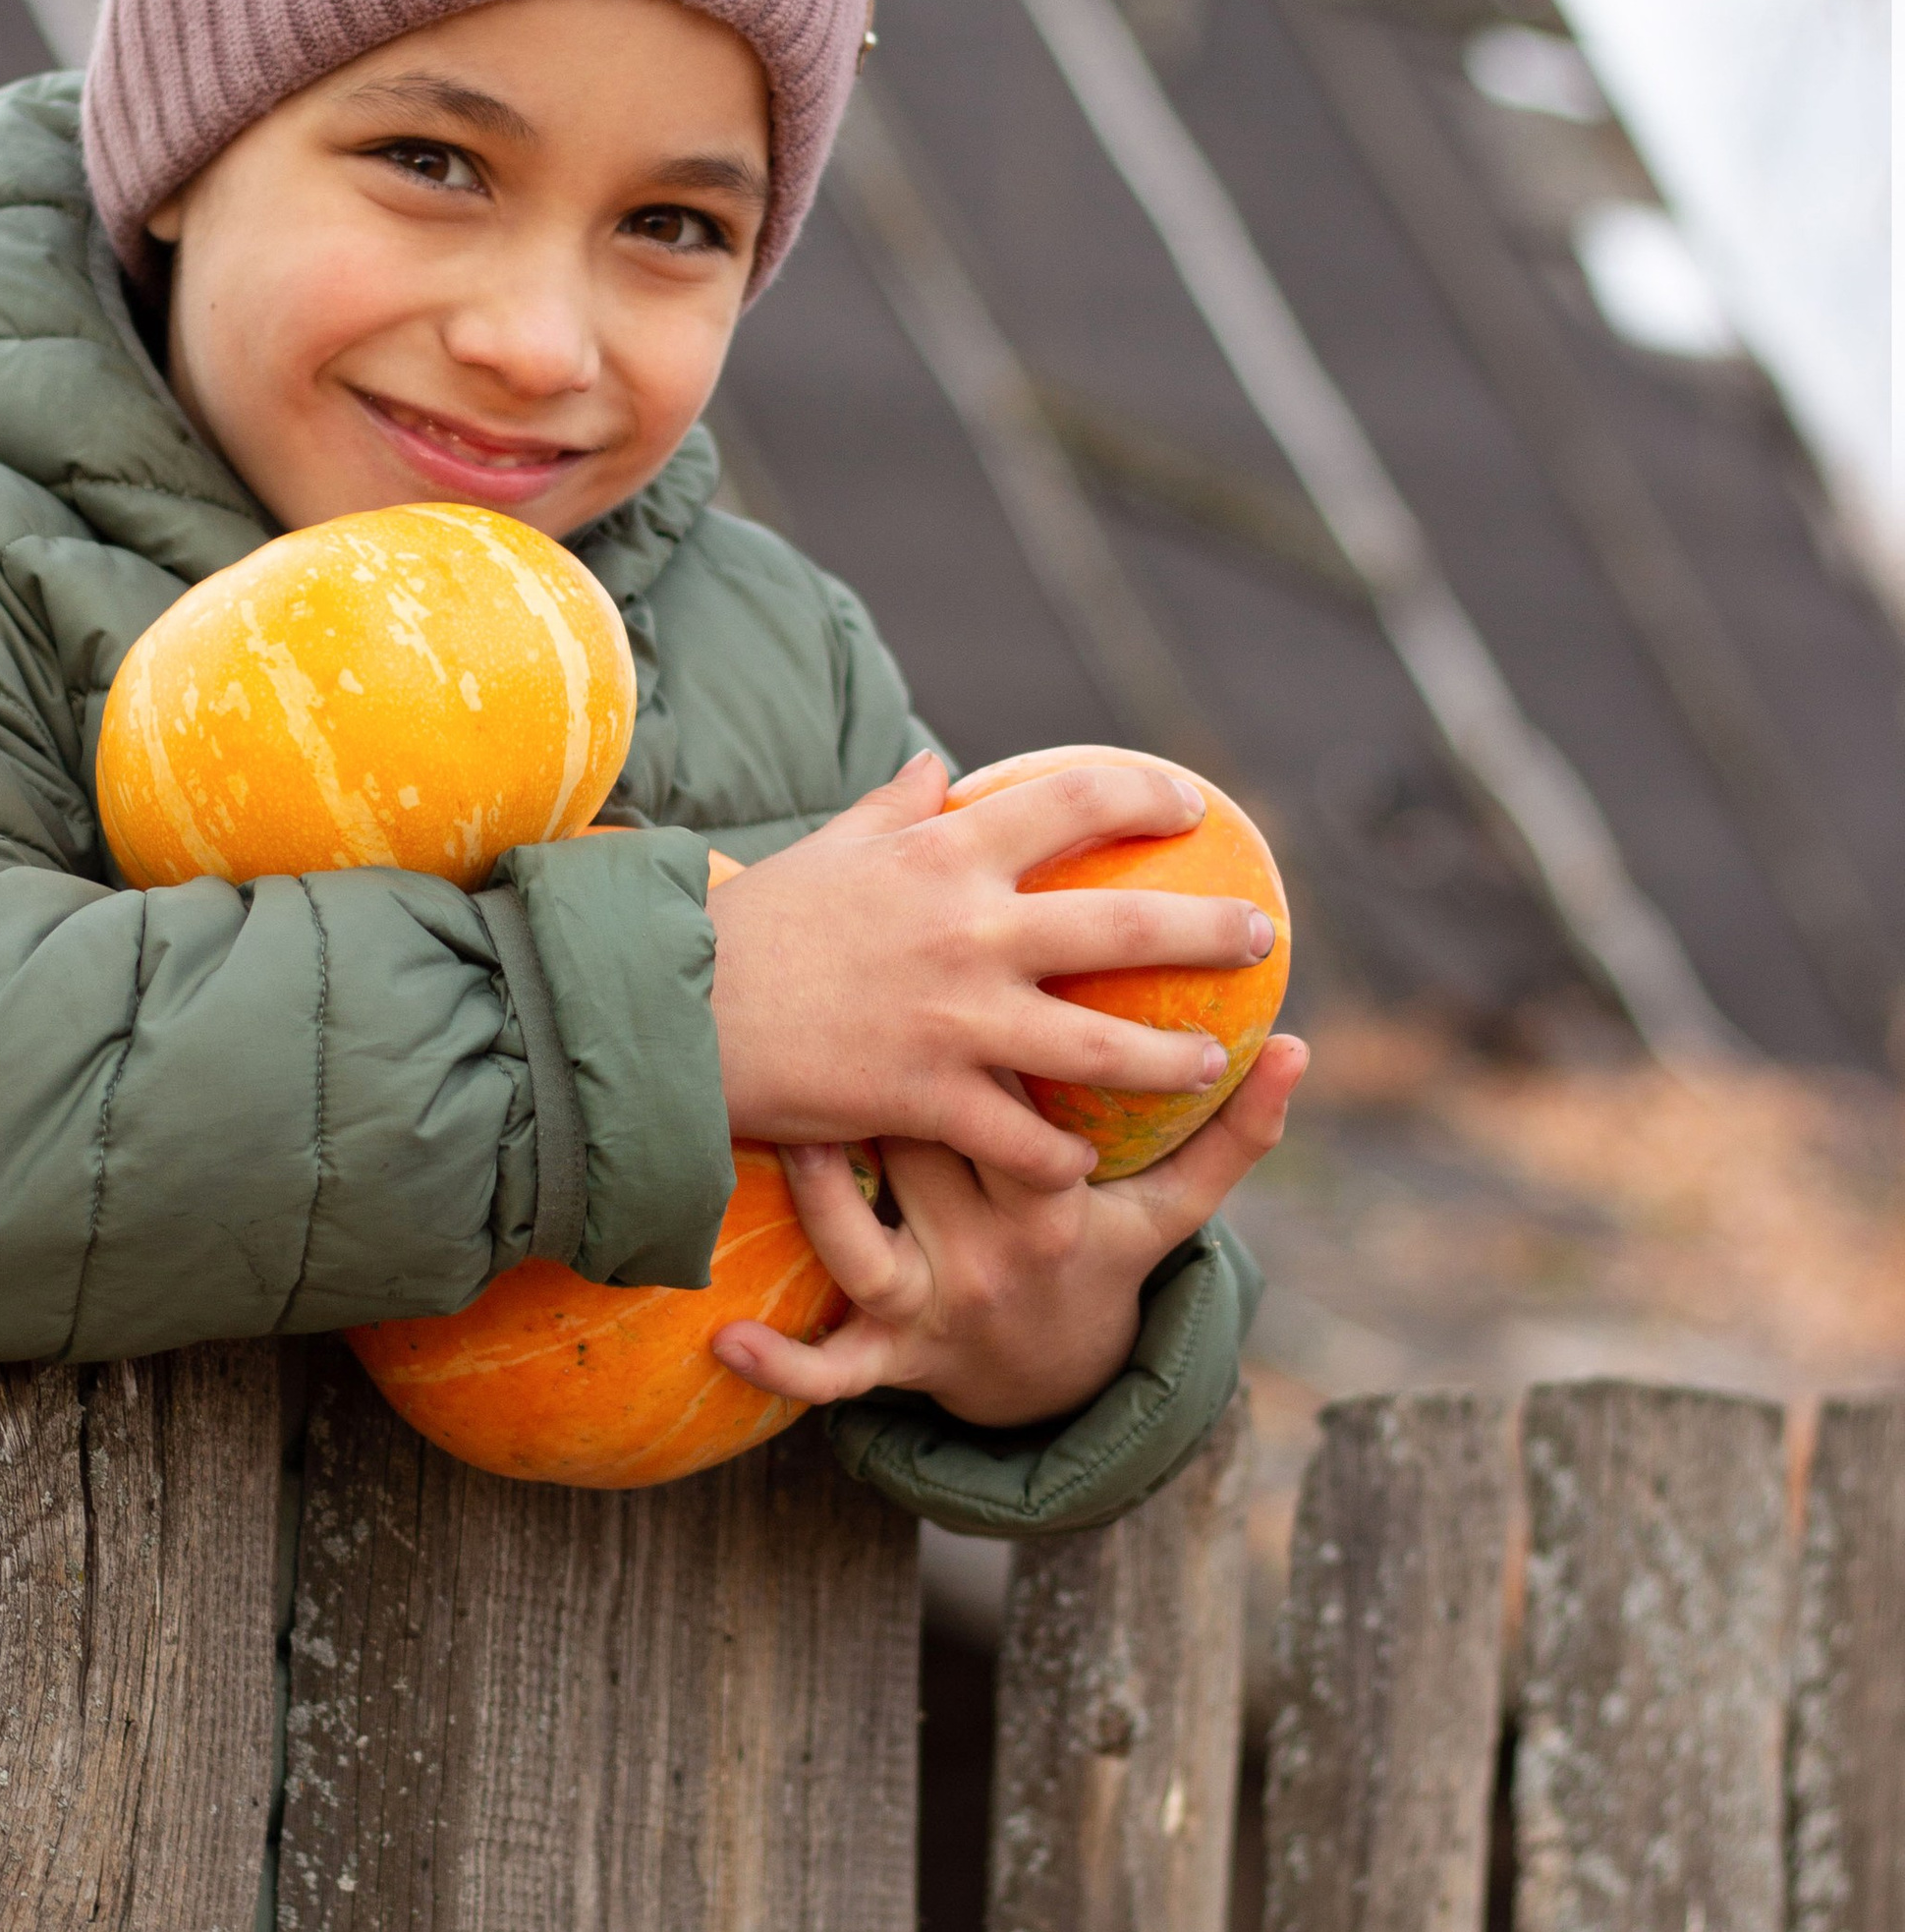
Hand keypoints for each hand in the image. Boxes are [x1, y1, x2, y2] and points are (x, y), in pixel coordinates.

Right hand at [705, 749, 1279, 1195]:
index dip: (1147, 795)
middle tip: (1261, 935)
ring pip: (1104, 1052)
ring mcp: (957, 1022)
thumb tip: (936, 766)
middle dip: (1210, 932)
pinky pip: (1028, 1142)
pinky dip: (1064, 1159)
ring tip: (1205, 1064)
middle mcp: (969, 932)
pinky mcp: (931, 1101)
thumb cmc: (741, 929)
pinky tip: (1086, 1165)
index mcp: (944, 856)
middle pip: (1126, 930)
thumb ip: (892, 809)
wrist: (670, 1016)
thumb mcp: (822, 851)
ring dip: (1171, 1063)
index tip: (1190, 807)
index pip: (1074, 800)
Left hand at [713, 1032, 1309, 1428]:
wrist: (1056, 1384)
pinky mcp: (891, 1366)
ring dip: (819, 1191)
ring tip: (780, 1122)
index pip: (1018, 1115)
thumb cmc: (1105, 1259)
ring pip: (859, 1247)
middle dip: (882, 1087)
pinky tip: (723, 1337)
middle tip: (830, 1001)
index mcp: (1055, 1208)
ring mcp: (936, 1314)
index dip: (992, 1044)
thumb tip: (1299, 1045)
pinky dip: (782, 1367)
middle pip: (923, 1156)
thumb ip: (1234, 1132)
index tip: (964, 962)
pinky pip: (832, 1373)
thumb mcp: (1174, 1210)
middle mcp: (991, 1258)